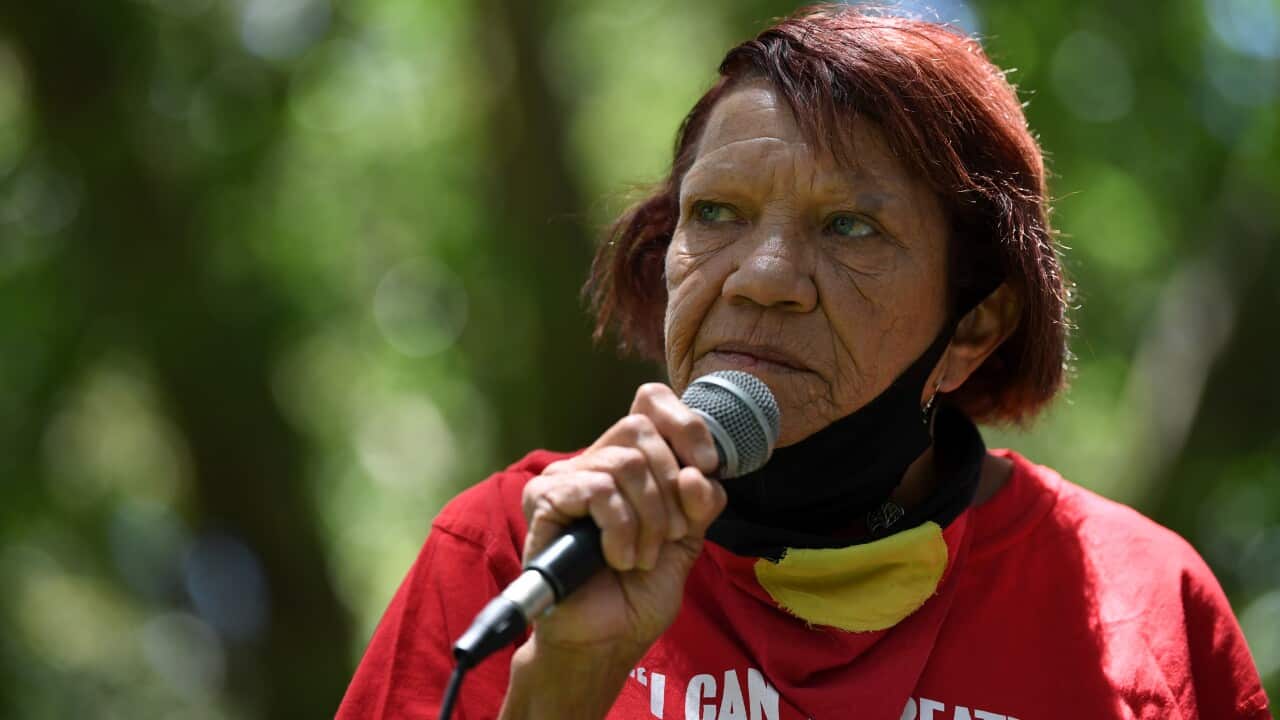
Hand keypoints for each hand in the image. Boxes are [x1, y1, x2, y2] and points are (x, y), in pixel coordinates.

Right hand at [501, 383, 725, 716]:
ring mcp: (566, 477)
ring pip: (626, 463)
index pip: (651, 401)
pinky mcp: (545, 500)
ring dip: (650, 518)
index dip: (685, 424)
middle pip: (641, 428)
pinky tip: (619, 559)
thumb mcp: (688, 539)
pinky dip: (621, 530)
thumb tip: (698, 473)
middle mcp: (595, 460)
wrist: (605, 639)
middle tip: (672, 535)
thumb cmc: (638, 591)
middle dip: (670, 487)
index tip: (706, 467)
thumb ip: (700, 501)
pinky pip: (598, 491)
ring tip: (643, 557)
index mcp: (631, 461)